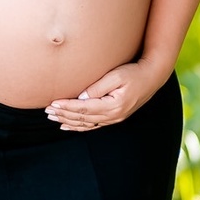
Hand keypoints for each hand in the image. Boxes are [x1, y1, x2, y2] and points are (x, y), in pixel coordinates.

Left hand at [45, 59, 166, 131]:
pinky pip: (93, 125)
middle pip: (83, 118)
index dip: (67, 107)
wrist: (152, 77)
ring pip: (86, 124)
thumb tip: (80, 97)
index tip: (53, 103)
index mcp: (113, 105)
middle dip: (63, 114)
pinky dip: (79, 126)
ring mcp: (114, 118)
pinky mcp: (114, 117)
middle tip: (47, 111)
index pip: (84, 108)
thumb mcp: (116, 76)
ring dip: (68, 121)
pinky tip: (67, 125)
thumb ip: (98, 87)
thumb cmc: (134, 72)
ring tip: (52, 117)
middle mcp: (113, 116)